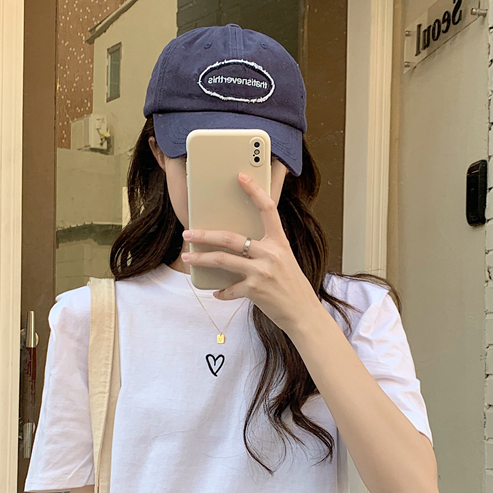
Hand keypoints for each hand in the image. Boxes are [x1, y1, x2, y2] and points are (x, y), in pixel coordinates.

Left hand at [180, 172, 320, 334]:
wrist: (304, 314)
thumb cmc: (293, 288)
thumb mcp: (284, 262)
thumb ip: (265, 252)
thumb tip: (238, 248)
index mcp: (280, 243)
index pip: (268, 209)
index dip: (254, 191)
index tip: (241, 177)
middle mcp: (271, 254)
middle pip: (231, 238)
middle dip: (205, 235)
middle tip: (188, 234)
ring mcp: (262, 272)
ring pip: (223, 260)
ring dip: (201, 259)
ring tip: (187, 258)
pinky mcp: (255, 290)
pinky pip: (230, 288)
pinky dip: (222, 291)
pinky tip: (216, 292)